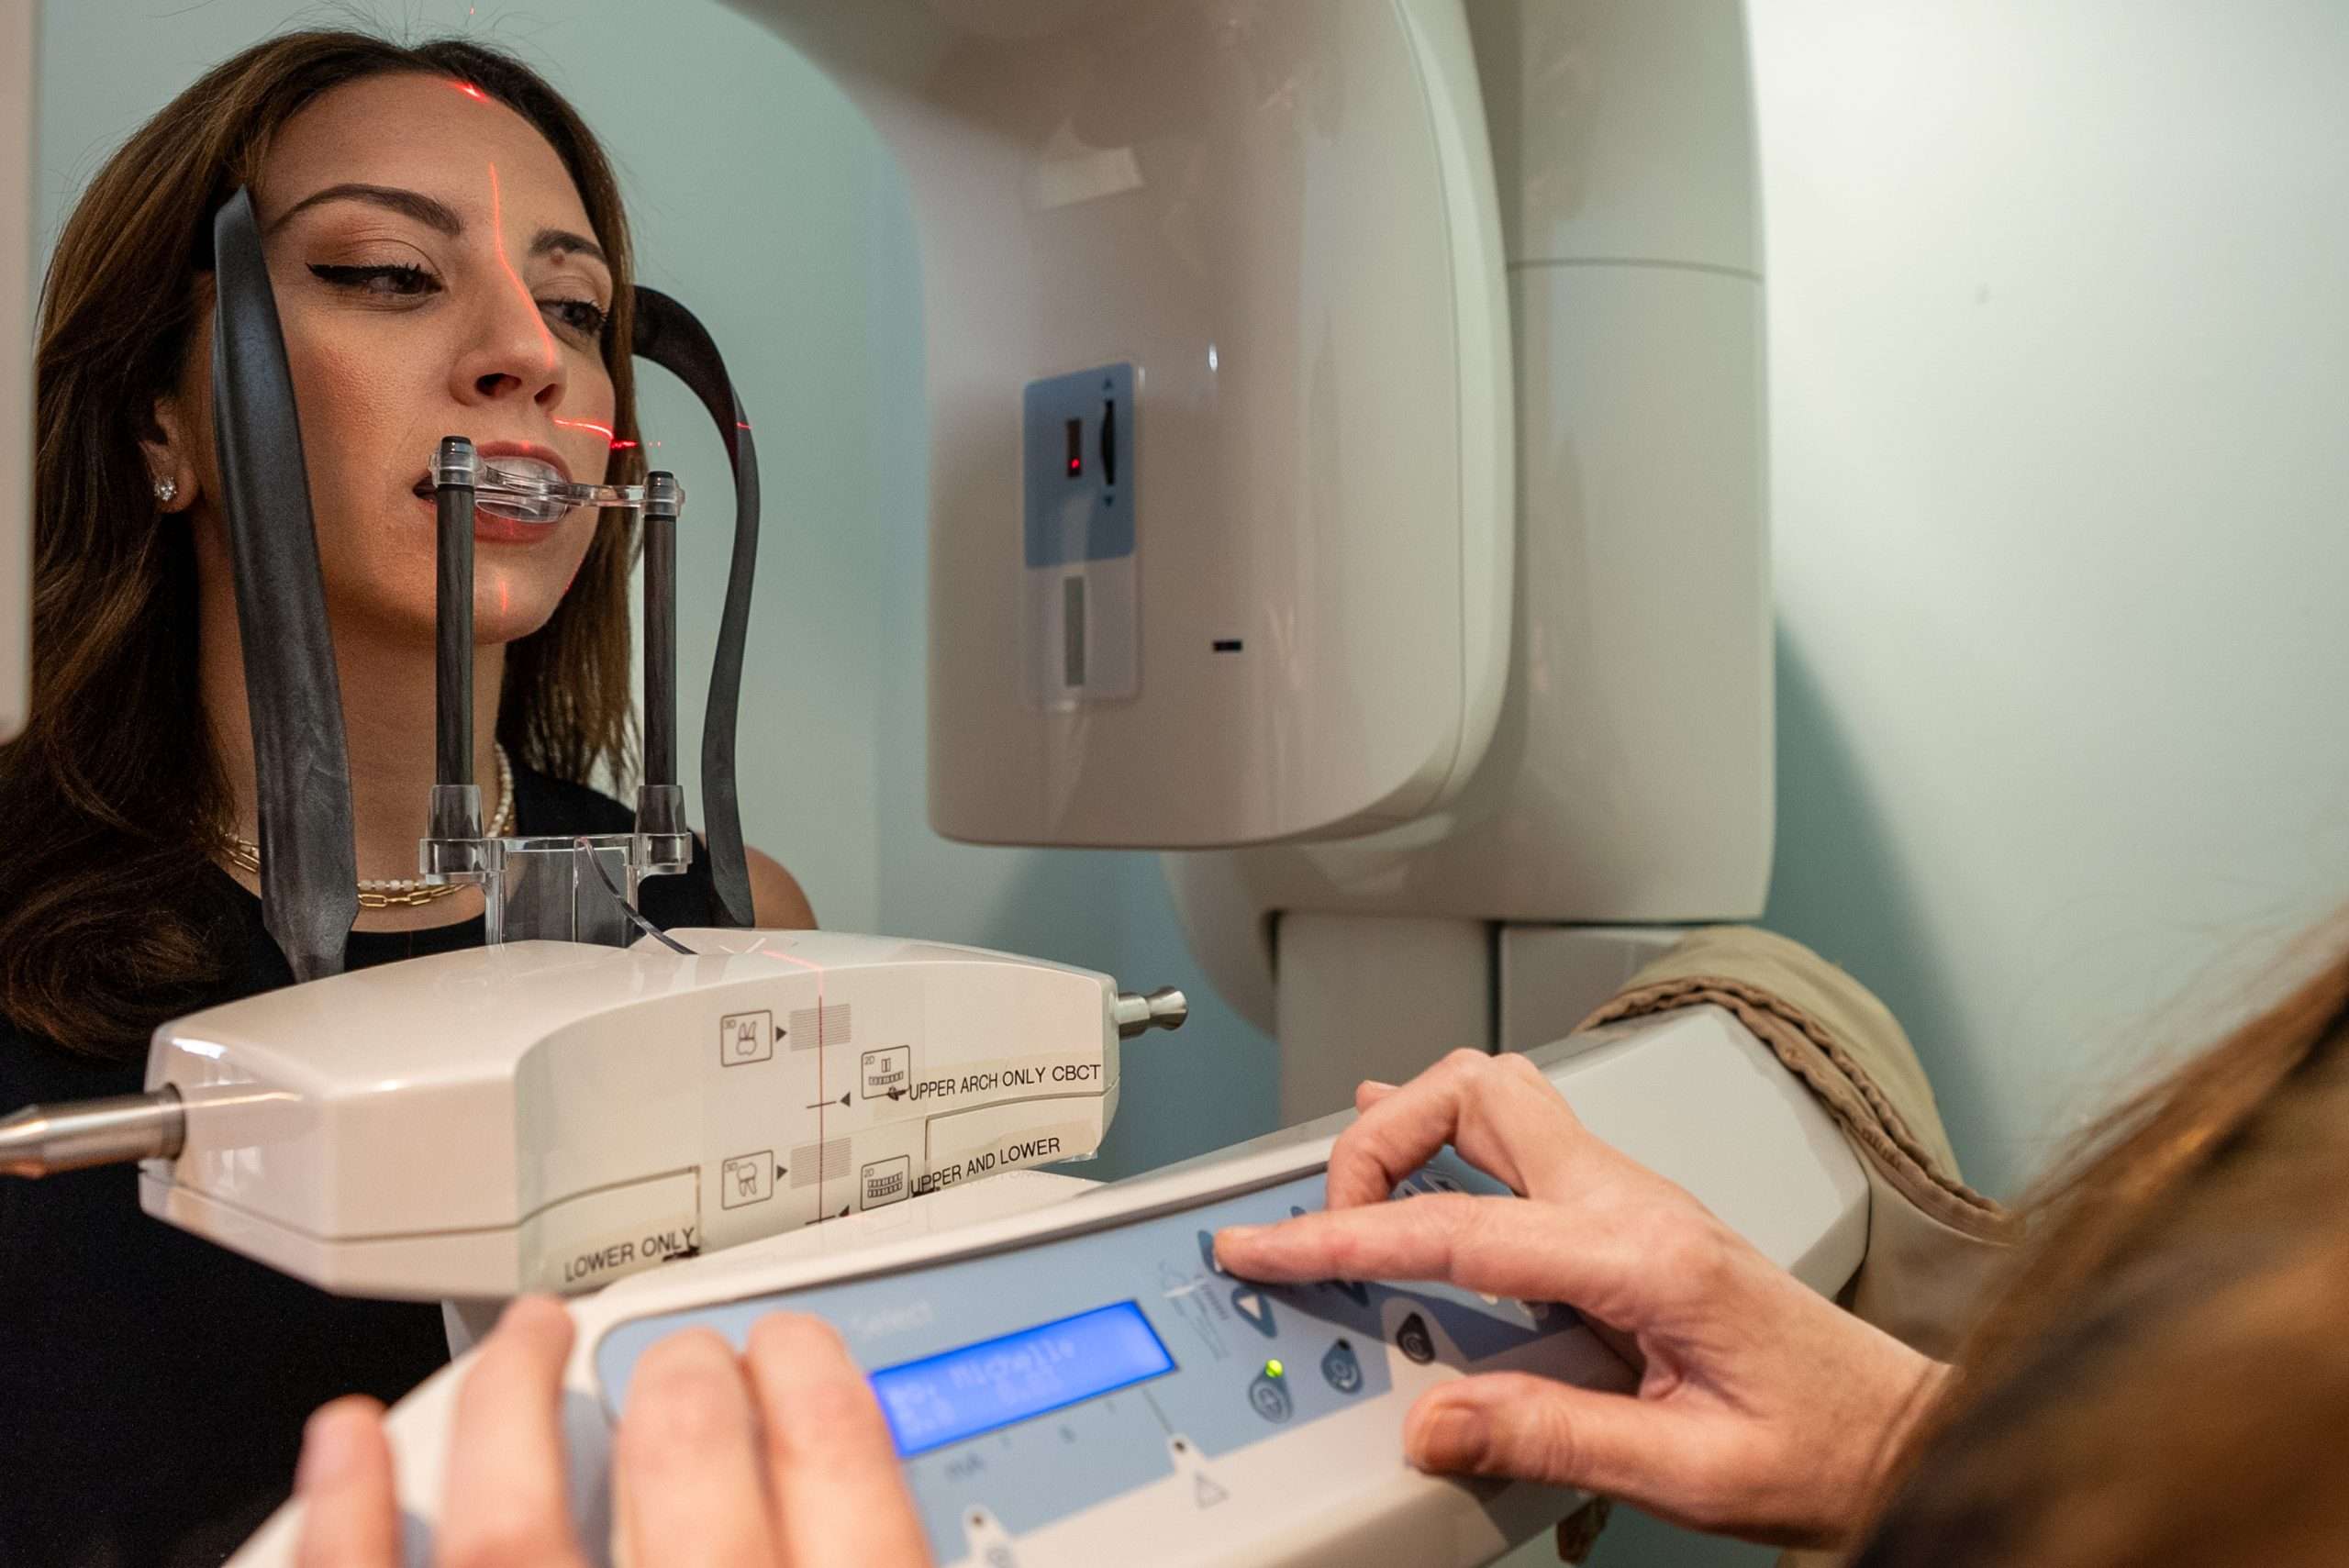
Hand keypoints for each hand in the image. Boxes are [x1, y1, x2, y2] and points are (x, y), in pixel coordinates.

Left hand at [292, 1297, 931, 1566]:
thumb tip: (932, 1510)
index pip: (851, 1486)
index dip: (828, 1393)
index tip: (802, 1352)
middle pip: (688, 1480)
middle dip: (684, 1386)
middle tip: (683, 1356)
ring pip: (512, 1527)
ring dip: (516, 1410)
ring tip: (528, 1341)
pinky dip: (346, 1521)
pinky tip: (342, 1442)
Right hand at [1212, 1051, 1946, 1548]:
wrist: (1897, 1435)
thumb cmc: (1819, 1447)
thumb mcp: (1687, 1472)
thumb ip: (1551, 1437)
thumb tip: (1433, 1421)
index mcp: (1643, 1257)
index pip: (1457, 1226)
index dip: (1343, 1233)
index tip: (1266, 1244)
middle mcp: (1637, 1202)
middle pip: (1476, 1094)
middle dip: (1378, 1138)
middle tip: (1322, 1218)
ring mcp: (1635, 1197)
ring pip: (1497, 1098)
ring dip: (1413, 1128)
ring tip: (1349, 1193)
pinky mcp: (1631, 1215)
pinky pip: (1520, 1142)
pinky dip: (1448, 1146)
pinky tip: (1414, 1171)